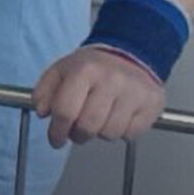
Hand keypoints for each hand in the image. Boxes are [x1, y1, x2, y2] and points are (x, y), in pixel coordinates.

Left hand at [33, 45, 165, 148]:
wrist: (130, 55)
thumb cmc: (93, 67)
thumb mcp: (61, 71)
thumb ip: (44, 91)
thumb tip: (41, 112)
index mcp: (85, 70)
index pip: (65, 111)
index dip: (56, 131)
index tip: (55, 139)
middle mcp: (112, 80)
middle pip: (87, 126)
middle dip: (77, 135)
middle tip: (76, 132)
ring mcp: (134, 92)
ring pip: (110, 133)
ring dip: (100, 133)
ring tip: (98, 119)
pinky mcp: (151, 104)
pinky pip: (131, 133)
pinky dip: (121, 132)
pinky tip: (117, 118)